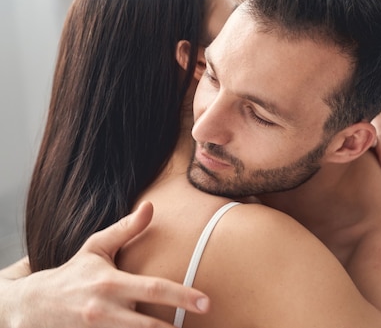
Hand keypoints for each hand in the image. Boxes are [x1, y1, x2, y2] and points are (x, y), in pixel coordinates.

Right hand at [3, 202, 208, 327]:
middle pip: (148, 326)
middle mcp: (105, 311)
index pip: (154, 289)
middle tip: (203, 322)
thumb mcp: (96, 248)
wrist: (33, 306)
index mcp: (111, 284)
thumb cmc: (74, 274)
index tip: (206, 301)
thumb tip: (150, 206)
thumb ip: (126, 230)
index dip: (182, 296)